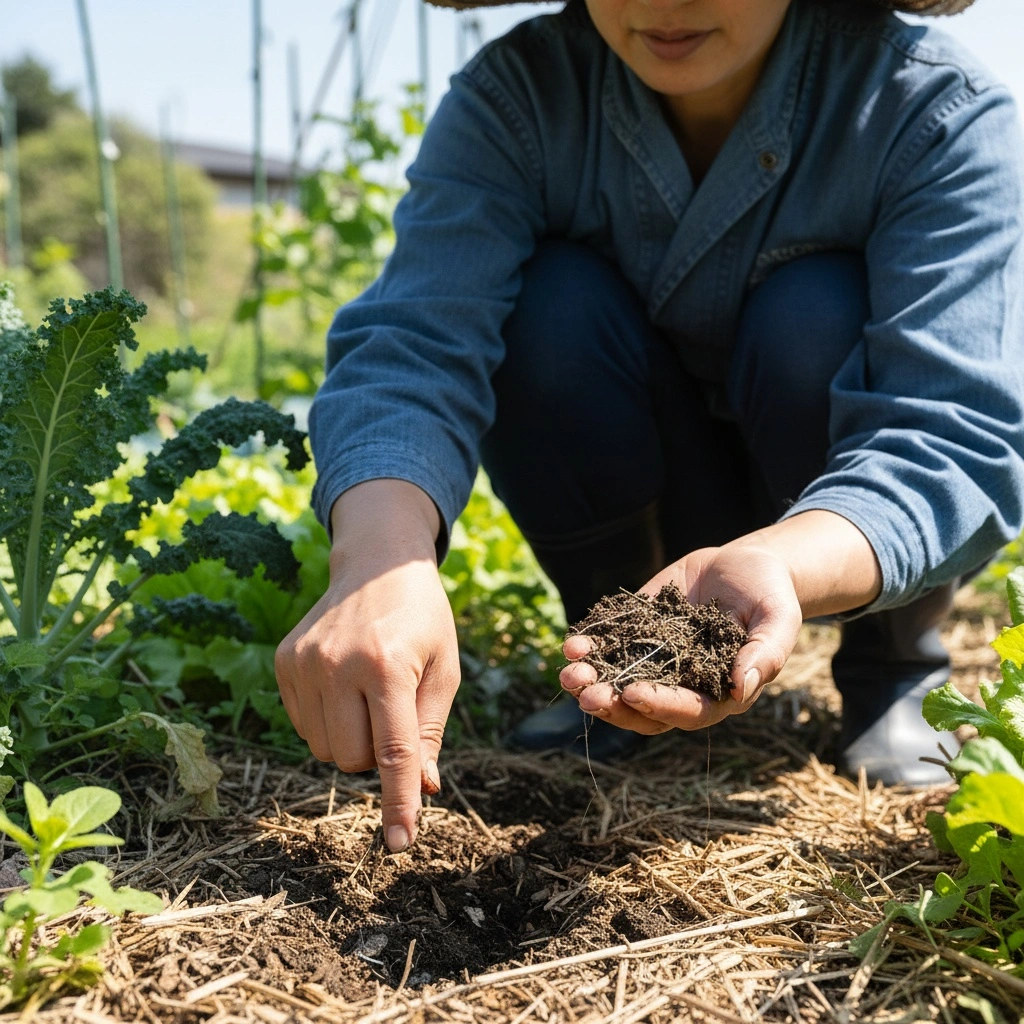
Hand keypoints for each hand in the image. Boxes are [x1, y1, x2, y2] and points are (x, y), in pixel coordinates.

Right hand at [274, 481, 458, 851]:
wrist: (377, 564)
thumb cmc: (422, 619)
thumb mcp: (443, 670)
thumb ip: (428, 732)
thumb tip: (422, 790)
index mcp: (386, 664)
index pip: (392, 750)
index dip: (399, 801)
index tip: (400, 843)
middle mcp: (337, 664)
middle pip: (353, 759)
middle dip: (377, 755)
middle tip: (395, 710)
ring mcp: (303, 662)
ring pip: (325, 750)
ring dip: (352, 741)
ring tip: (370, 694)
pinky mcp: (284, 661)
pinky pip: (304, 728)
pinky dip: (328, 723)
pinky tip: (345, 686)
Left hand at [559, 510, 881, 734]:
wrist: (744, 565)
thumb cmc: (769, 595)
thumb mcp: (778, 618)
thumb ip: (766, 653)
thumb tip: (743, 688)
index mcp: (716, 693)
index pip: (686, 711)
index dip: (658, 705)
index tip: (632, 694)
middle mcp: (680, 685)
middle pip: (640, 710)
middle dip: (610, 703)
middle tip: (585, 691)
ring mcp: (653, 662)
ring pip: (615, 685)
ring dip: (589, 683)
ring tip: (568, 670)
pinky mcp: (636, 636)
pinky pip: (607, 649)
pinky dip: (588, 649)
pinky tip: (571, 642)